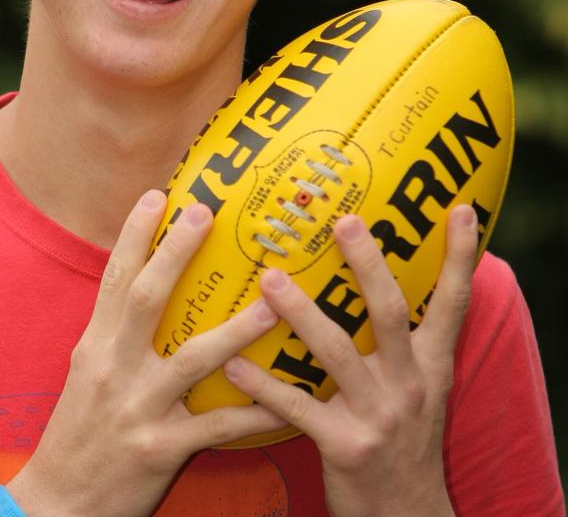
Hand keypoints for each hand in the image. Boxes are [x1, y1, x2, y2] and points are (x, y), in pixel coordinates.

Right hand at [5, 190, 287, 516]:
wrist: (56, 506)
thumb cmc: (78, 433)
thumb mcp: (87, 374)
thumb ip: (116, 333)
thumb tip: (148, 291)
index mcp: (95, 346)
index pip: (114, 278)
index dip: (134, 234)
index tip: (157, 194)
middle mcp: (113, 368)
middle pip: (146, 299)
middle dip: (175, 253)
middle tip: (206, 212)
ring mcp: (138, 408)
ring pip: (192, 359)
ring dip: (235, 330)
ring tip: (273, 304)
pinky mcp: (160, 450)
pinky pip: (215, 426)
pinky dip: (251, 412)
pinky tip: (284, 401)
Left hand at [224, 204, 478, 516]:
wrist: (407, 515)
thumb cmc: (405, 436)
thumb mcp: (422, 387)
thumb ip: (406, 339)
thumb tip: (386, 278)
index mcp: (430, 364)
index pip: (453, 302)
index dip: (461, 257)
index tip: (461, 208)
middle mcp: (409, 383)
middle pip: (389, 312)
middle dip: (367, 263)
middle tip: (343, 220)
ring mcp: (377, 415)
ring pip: (336, 353)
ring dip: (301, 313)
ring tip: (270, 278)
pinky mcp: (344, 446)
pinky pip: (297, 408)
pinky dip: (264, 386)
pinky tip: (234, 366)